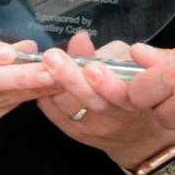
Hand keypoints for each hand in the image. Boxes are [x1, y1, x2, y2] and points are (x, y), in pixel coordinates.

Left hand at [32, 35, 165, 166]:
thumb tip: (80, 39)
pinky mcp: (73, 132)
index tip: (91, 67)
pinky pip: (53, 111)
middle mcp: (113, 118)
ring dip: (52, 83)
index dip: (105, 83)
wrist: (134, 136)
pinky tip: (40, 77)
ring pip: (67, 106)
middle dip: (70, 78)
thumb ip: (109, 54)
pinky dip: (44, 93)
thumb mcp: (131, 67)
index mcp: (133, 100)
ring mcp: (91, 128)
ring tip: (42, 63)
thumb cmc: (134, 91)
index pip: (120, 94)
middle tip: (52, 57)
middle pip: (90, 101)